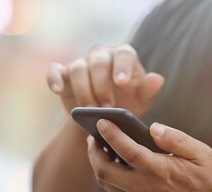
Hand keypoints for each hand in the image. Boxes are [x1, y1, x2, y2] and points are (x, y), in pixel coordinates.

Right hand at [46, 44, 164, 115]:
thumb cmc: (126, 105)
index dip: (122, 67)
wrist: (102, 117)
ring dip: (83, 90)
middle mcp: (101, 56)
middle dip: (101, 86)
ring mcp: (81, 64)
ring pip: (78, 68)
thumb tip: (157, 79)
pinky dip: (54, 79)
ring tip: (90, 110)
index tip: (122, 84)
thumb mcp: (141, 101)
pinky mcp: (63, 74)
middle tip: (106, 108)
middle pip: (99, 63)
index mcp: (122, 56)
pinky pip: (55, 71)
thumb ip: (150, 91)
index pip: (124, 54)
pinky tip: (58, 91)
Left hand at [86, 120, 211, 191]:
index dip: (111, 134)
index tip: (101, 120)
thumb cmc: (209, 182)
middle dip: (93, 151)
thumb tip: (153, 128)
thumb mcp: (201, 154)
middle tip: (92, 136)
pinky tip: (111, 166)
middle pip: (104, 169)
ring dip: (97, 165)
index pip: (126, 149)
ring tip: (98, 149)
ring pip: (106, 183)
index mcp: (159, 171)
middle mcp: (144, 187)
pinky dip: (107, 178)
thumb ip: (175, 139)